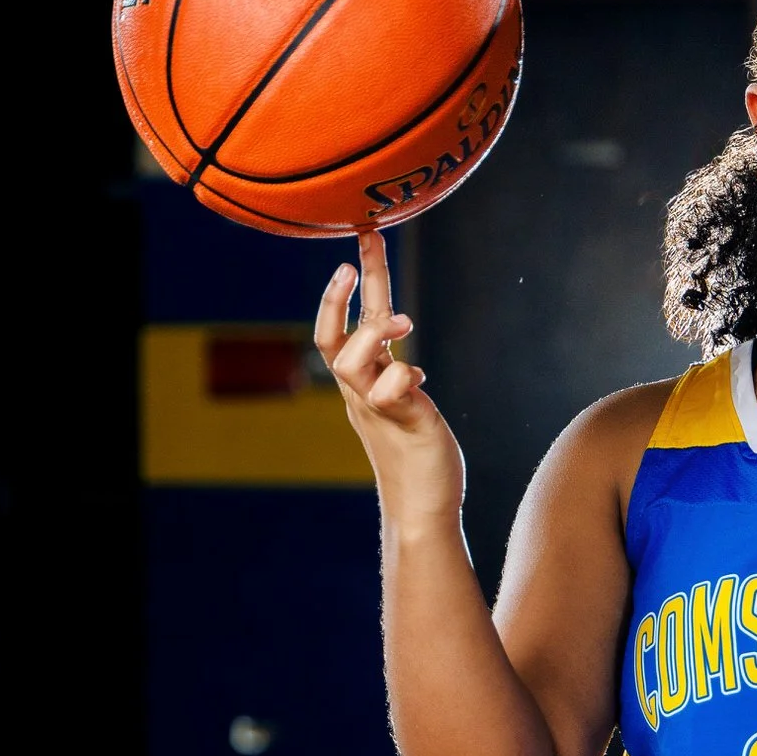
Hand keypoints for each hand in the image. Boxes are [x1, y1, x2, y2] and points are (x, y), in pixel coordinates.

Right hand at [314, 231, 464, 520]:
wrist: (421, 510)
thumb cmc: (416, 458)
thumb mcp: (402, 407)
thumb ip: (394, 378)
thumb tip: (400, 356)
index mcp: (362, 385)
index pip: (339, 331)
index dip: (344, 290)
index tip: (360, 245)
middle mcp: (362, 394)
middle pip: (334, 339)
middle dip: (341, 296)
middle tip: (353, 258)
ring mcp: (380, 411)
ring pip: (352, 364)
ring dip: (373, 335)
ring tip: (403, 323)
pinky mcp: (406, 425)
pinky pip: (392, 393)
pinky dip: (404, 377)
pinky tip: (422, 382)